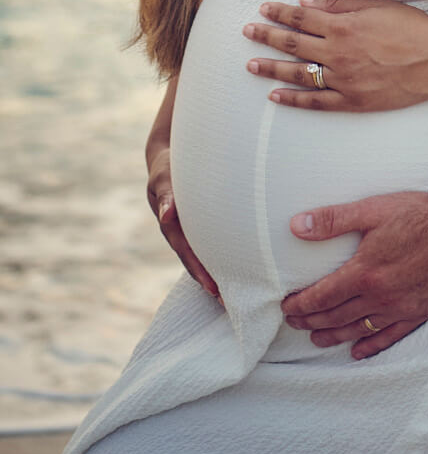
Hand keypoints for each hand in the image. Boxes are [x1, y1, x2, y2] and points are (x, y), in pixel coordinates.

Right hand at [146, 145, 218, 297]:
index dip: (198, 270)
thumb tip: (166, 215)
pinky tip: (237, 260)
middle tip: (226, 300)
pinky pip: (209, 237)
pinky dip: (220, 250)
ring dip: (214, 269)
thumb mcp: (163, 175)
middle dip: (208, 278)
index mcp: (170, 223)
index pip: (186, 251)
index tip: (213, 289)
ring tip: (233, 290)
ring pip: (201, 250)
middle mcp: (178, 228)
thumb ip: (166, 193)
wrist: (168, 152)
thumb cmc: (168, 164)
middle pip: (193, 258)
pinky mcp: (200, 219)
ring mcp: (188, 225)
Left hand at [243, 0, 427, 110]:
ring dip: (272, 68)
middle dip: (267, 37)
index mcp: (343, 27)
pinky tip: (275, 96)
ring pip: (298, 74)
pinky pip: (316, 102)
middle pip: (293, 44)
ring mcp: (343, 80)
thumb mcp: (376, 5)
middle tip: (247, 32)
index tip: (263, 9)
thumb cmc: (411, 27)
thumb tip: (305, 3)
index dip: (279, 13)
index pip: (302, 19)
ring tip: (251, 64)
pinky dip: (293, 100)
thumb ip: (339, 5)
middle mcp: (338, 54)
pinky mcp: (352, 102)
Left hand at [282, 190, 427, 359]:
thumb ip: (333, 219)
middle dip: (311, 321)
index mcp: (365, 272)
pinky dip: (370, 346)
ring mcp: (401, 308)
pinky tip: (357, 351)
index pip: (322, 296)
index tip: (286, 306)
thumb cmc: (422, 215)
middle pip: (336, 316)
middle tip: (294, 323)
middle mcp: (380, 297)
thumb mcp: (374, 209)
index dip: (301, 304)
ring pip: (358, 330)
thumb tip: (296, 225)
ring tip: (316, 338)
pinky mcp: (420, 313)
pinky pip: (389, 337)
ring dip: (333, 336)